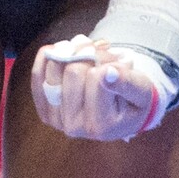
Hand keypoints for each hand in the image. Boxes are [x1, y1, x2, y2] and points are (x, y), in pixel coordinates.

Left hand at [32, 35, 157, 140]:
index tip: (119, 61)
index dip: (107, 60)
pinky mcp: (46, 110)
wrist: (122, 113)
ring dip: (72, 52)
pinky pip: (37, 75)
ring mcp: (57, 119)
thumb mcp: (141, 91)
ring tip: (89, 55)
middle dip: (90, 54)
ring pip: (55, 67)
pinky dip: (46, 57)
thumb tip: (108, 73)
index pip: (96, 76)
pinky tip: (60, 50)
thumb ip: (128, 83)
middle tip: (104, 55)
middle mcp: (75, 127)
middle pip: (73, 71)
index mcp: (100, 126)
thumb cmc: (133, 100)